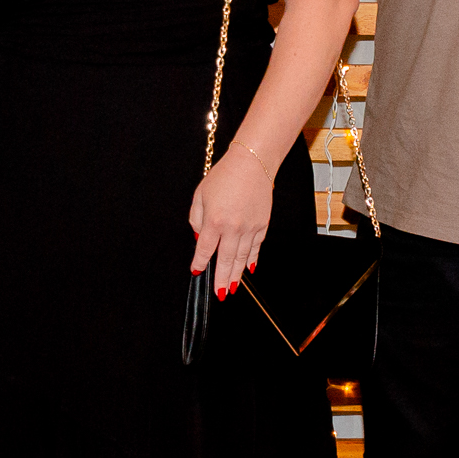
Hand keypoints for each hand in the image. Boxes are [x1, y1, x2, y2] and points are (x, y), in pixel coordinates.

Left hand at [188, 147, 272, 297]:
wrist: (251, 163)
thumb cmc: (224, 176)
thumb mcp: (200, 195)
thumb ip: (196, 219)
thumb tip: (200, 238)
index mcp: (214, 220)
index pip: (205, 249)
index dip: (199, 262)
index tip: (196, 271)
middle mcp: (232, 228)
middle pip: (225, 260)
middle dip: (221, 279)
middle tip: (219, 294)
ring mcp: (250, 228)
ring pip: (242, 258)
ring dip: (236, 275)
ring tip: (231, 288)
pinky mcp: (262, 225)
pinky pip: (256, 248)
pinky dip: (251, 260)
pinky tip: (248, 269)